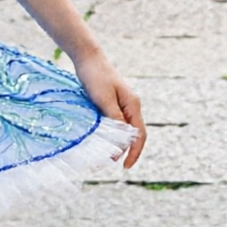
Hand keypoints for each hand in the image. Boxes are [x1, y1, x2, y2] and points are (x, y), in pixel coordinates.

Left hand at [73, 45, 145, 169]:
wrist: (88, 59)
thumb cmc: (96, 77)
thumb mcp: (105, 100)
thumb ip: (114, 119)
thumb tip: (122, 140)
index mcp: (133, 105)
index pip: (139, 134)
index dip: (134, 152)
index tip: (125, 167)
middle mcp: (130, 106)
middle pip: (133, 134)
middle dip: (125, 151)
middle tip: (110, 164)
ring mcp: (122, 104)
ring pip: (124, 129)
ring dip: (117, 144)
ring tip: (105, 156)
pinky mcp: (111, 103)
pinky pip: (115, 123)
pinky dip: (111, 135)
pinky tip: (102, 140)